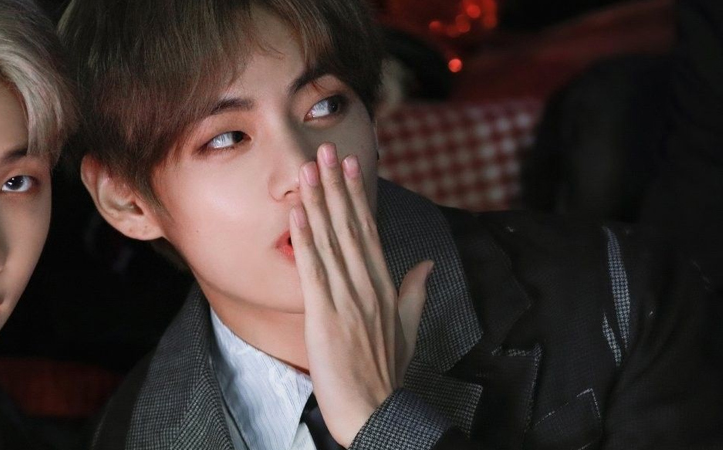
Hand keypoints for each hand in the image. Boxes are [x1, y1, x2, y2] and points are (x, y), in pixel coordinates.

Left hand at [290, 143, 432, 445]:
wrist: (375, 410)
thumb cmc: (386, 374)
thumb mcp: (408, 330)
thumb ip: (415, 292)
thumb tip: (425, 264)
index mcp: (385, 286)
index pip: (369, 230)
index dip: (358, 196)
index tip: (352, 166)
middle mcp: (368, 284)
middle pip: (351, 224)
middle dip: (337, 185)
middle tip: (326, 150)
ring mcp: (347, 296)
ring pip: (331, 238)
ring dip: (319, 200)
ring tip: (309, 167)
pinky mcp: (325, 312)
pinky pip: (313, 266)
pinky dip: (305, 235)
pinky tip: (297, 209)